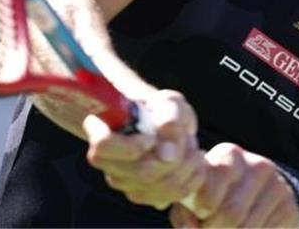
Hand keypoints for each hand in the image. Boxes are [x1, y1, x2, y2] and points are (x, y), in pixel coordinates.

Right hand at [83, 89, 205, 209]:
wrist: (161, 122)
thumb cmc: (160, 109)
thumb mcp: (169, 102)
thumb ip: (169, 117)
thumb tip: (168, 153)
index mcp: (103, 131)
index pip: (104, 145)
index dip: (131, 146)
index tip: (151, 138)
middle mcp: (107, 162)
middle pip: (142, 172)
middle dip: (176, 155)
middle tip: (187, 138)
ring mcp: (123, 182)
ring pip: (159, 187)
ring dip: (186, 166)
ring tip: (192, 147)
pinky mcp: (141, 195)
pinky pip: (169, 197)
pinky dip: (190, 179)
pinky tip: (194, 162)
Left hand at [168, 142, 298, 227]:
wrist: (263, 196)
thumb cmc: (218, 198)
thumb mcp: (197, 198)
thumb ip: (185, 211)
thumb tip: (190, 227)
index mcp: (228, 156)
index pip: (210, 188)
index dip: (202, 210)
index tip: (201, 214)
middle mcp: (256, 165)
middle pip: (231, 213)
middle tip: (212, 228)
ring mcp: (276, 185)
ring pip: (247, 227)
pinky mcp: (289, 207)